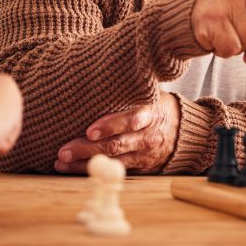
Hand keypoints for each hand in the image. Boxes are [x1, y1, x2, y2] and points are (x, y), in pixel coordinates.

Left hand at [54, 91, 179, 173]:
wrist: (184, 130)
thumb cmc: (156, 106)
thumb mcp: (149, 94)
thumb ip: (128, 92)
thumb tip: (97, 74)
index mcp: (150, 114)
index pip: (130, 120)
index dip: (110, 126)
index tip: (89, 130)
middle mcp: (147, 137)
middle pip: (116, 145)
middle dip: (87, 149)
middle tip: (63, 150)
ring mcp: (144, 155)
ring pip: (112, 161)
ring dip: (84, 163)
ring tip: (61, 162)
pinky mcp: (141, 168)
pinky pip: (114, 171)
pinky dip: (93, 171)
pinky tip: (71, 169)